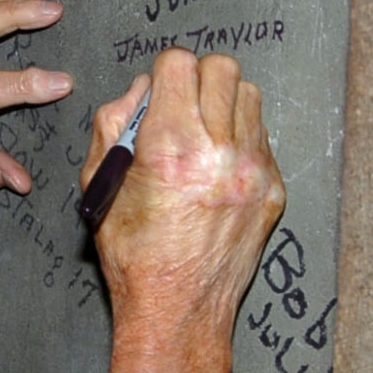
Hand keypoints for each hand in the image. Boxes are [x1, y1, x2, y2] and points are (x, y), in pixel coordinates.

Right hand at [83, 49, 284, 372]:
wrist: (178, 309)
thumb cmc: (133, 254)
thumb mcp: (99, 184)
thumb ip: (112, 123)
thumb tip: (141, 91)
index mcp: (171, 146)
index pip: (179, 63)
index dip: (164, 71)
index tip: (160, 88)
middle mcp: (219, 152)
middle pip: (222, 68)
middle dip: (197, 79)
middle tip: (182, 104)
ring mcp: (253, 171)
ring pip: (249, 95)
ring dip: (224, 103)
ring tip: (204, 132)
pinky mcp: (273, 190)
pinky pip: (263, 136)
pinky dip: (241, 138)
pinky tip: (220, 164)